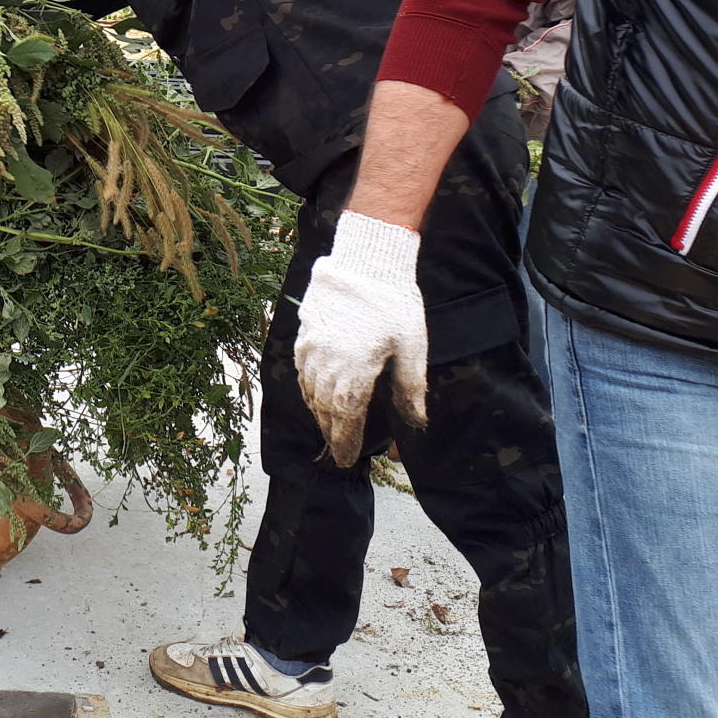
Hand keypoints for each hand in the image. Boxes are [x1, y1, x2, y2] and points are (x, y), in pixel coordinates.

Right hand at [294, 211, 427, 462]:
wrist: (365, 258)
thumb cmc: (394, 302)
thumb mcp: (412, 347)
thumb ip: (410, 388)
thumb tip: (416, 422)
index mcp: (354, 374)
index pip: (346, 420)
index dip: (345, 443)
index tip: (347, 459)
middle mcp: (327, 365)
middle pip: (325, 409)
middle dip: (332, 431)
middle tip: (338, 447)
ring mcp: (311, 348)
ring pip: (310, 390)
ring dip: (319, 411)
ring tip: (328, 424)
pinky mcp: (305, 331)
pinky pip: (301, 369)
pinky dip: (308, 386)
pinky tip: (315, 390)